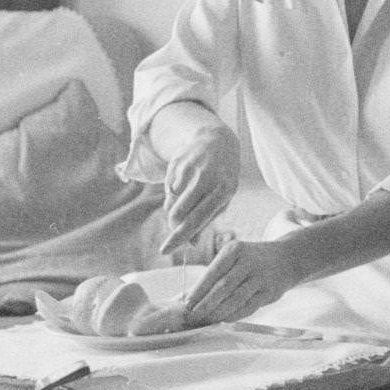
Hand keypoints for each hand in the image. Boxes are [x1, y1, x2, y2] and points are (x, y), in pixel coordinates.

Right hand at [159, 122, 239, 253]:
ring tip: (187, 202)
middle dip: (173, 226)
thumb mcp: (224, 197)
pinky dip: (173, 195)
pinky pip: (168, 190)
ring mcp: (189, 169)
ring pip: (171, 202)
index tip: (166, 250)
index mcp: (222, 190)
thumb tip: (192, 242)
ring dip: (174, 210)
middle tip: (176, 230)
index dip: (180, 236)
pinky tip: (185, 186)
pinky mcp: (176, 163)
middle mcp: (205, 178)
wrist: (216, 140)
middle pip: (179, 212)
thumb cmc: (223, 176)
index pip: (197, 219)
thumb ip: (208, 219)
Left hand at [182, 237, 299, 325]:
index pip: (212, 272)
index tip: (186, 303)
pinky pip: (249, 306)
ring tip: (205, 320)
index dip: (198, 290)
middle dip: (205, 304)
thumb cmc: (251, 260)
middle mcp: (248, 262)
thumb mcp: (235, 256)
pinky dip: (235, 314)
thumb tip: (189, 297)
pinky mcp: (270, 291)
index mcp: (234, 250)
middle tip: (192, 316)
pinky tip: (224, 320)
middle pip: (223, 287)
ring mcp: (261, 277)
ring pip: (235, 298)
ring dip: (218, 312)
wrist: (287, 258)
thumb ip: (215, 274)